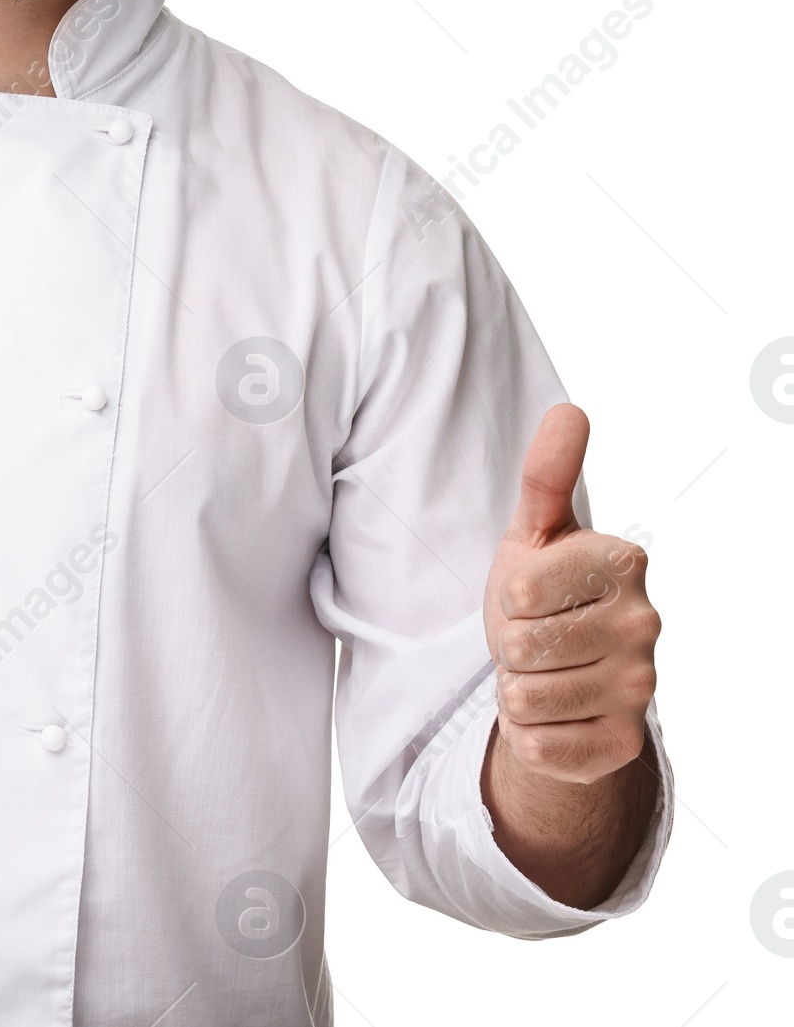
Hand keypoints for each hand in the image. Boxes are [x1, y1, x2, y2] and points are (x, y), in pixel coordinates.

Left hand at [483, 404, 659, 783]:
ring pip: (525, 697)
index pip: (522, 590)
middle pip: (522, 646)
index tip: (533, 594)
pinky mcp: (623, 746)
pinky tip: (553, 714)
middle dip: (510, 645)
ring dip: (517, 688)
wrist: (557, 671)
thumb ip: (547, 474)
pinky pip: (538, 745)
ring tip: (542, 672)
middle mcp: (646, 627)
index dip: (510, 595)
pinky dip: (529, 734)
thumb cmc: (542, 591)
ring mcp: (641, 690)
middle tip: (535, 637)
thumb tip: (569, 409)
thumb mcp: (535, 530)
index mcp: (625, 565)